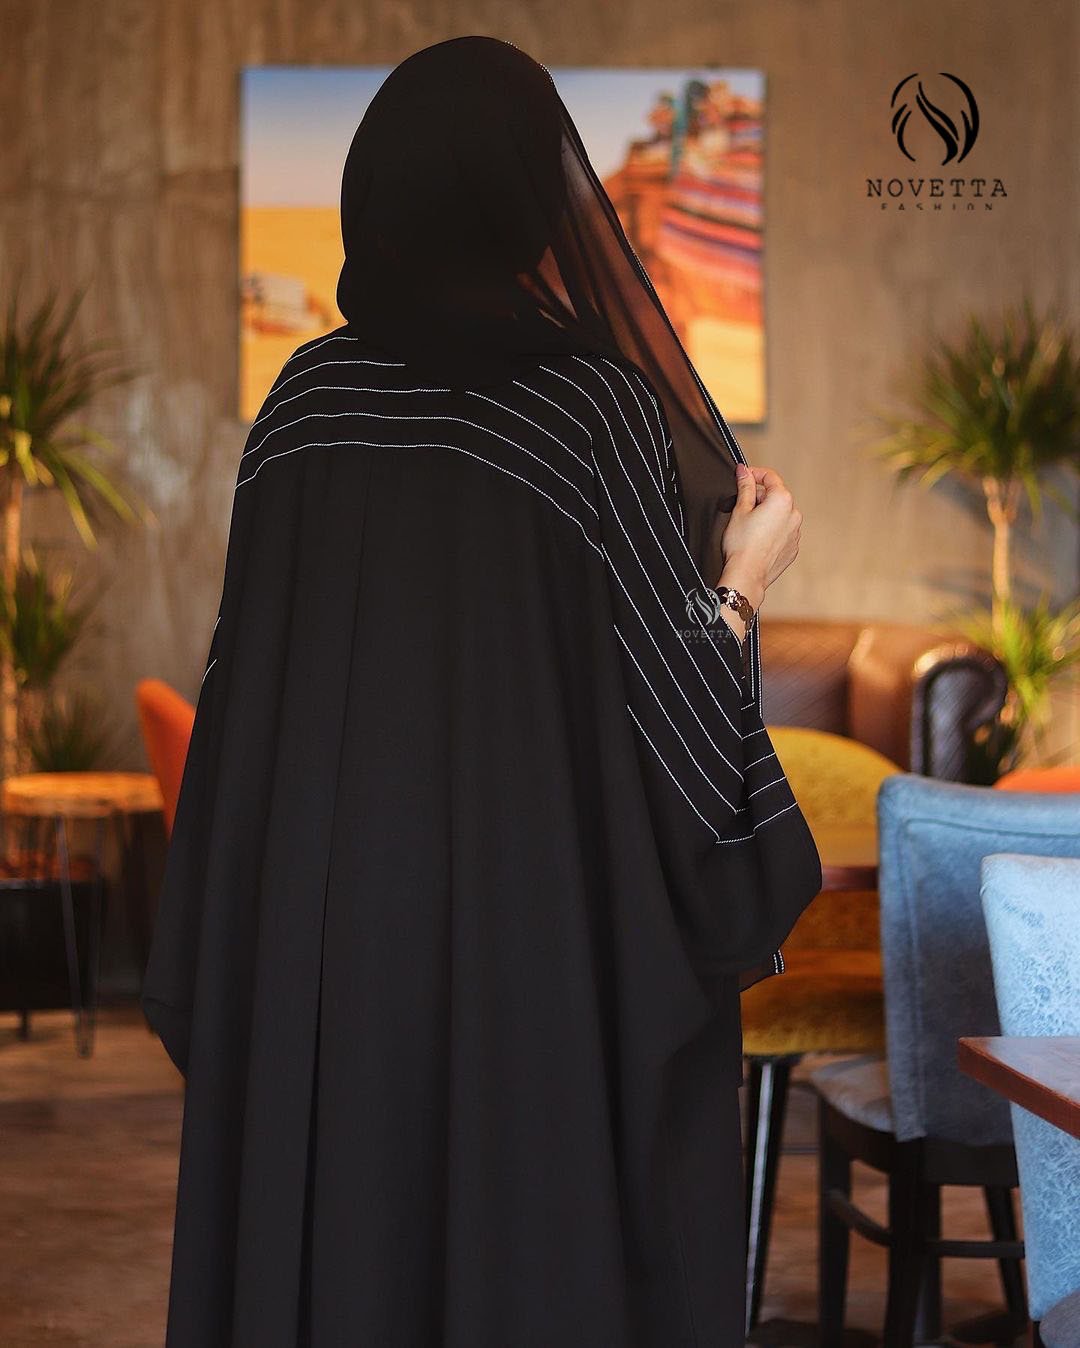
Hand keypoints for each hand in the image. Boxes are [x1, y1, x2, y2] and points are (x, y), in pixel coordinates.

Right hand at [716, 463, 802, 611]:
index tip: (744, 477)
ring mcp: (795, 532)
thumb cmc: (742, 545)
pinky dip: (772, 530)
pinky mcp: (792, 547)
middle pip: (776, 496)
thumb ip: (745, 487)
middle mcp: (794, 515)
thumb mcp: (740, 510)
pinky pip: (783, 531)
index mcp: (782, 501)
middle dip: (759, 497)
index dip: (754, 474)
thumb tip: (744, 472)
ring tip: (748, 527)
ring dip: (767, 514)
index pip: (770, 477)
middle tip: (741, 507)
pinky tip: (757, 539)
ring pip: (780, 515)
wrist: (747, 574)